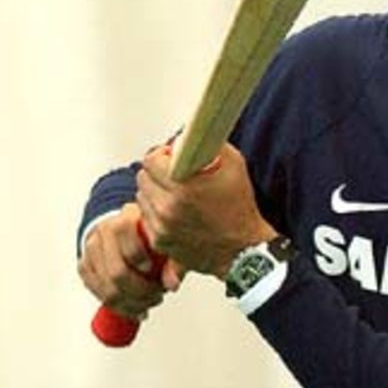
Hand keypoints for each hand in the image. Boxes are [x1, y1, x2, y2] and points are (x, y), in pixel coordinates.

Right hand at [77, 203, 181, 317]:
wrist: (123, 232)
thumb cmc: (150, 238)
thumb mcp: (167, 242)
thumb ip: (175, 262)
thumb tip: (172, 285)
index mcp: (125, 218)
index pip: (123, 232)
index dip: (137, 255)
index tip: (152, 270)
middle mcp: (104, 231)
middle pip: (117, 272)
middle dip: (140, 292)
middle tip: (157, 297)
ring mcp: (92, 249)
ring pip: (107, 288)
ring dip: (130, 304)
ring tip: (147, 305)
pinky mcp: (85, 265)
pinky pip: (97, 292)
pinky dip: (117, 307)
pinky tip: (134, 309)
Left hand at [136, 141, 272, 279]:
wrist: (244, 251)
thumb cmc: (241, 210)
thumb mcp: (233, 165)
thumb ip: (207, 145)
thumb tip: (187, 136)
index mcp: (182, 188)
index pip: (150, 160)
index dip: (161, 156)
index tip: (170, 159)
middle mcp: (168, 209)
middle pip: (143, 179)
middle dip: (156, 174)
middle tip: (174, 177)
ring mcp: (162, 228)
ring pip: (142, 199)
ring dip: (155, 194)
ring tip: (175, 197)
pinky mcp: (161, 243)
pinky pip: (148, 219)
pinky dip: (157, 215)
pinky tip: (175, 215)